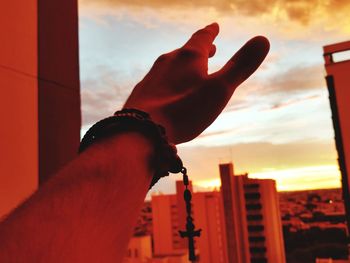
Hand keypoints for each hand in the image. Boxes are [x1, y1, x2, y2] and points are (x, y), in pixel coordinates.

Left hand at [124, 23, 269, 143]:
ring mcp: (152, 77)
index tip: (214, 26)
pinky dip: (169, 80)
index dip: (211, 32)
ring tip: (191, 67)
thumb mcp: (219, 89)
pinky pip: (159, 81)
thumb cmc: (184, 110)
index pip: (202, 38)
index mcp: (188, 58)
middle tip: (211, 48)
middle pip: (186, 51)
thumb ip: (240, 65)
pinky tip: (168, 91)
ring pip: (171, 65)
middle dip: (200, 48)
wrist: (142, 130)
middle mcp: (168, 62)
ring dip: (184, 64)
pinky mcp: (142, 93)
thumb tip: (263, 39)